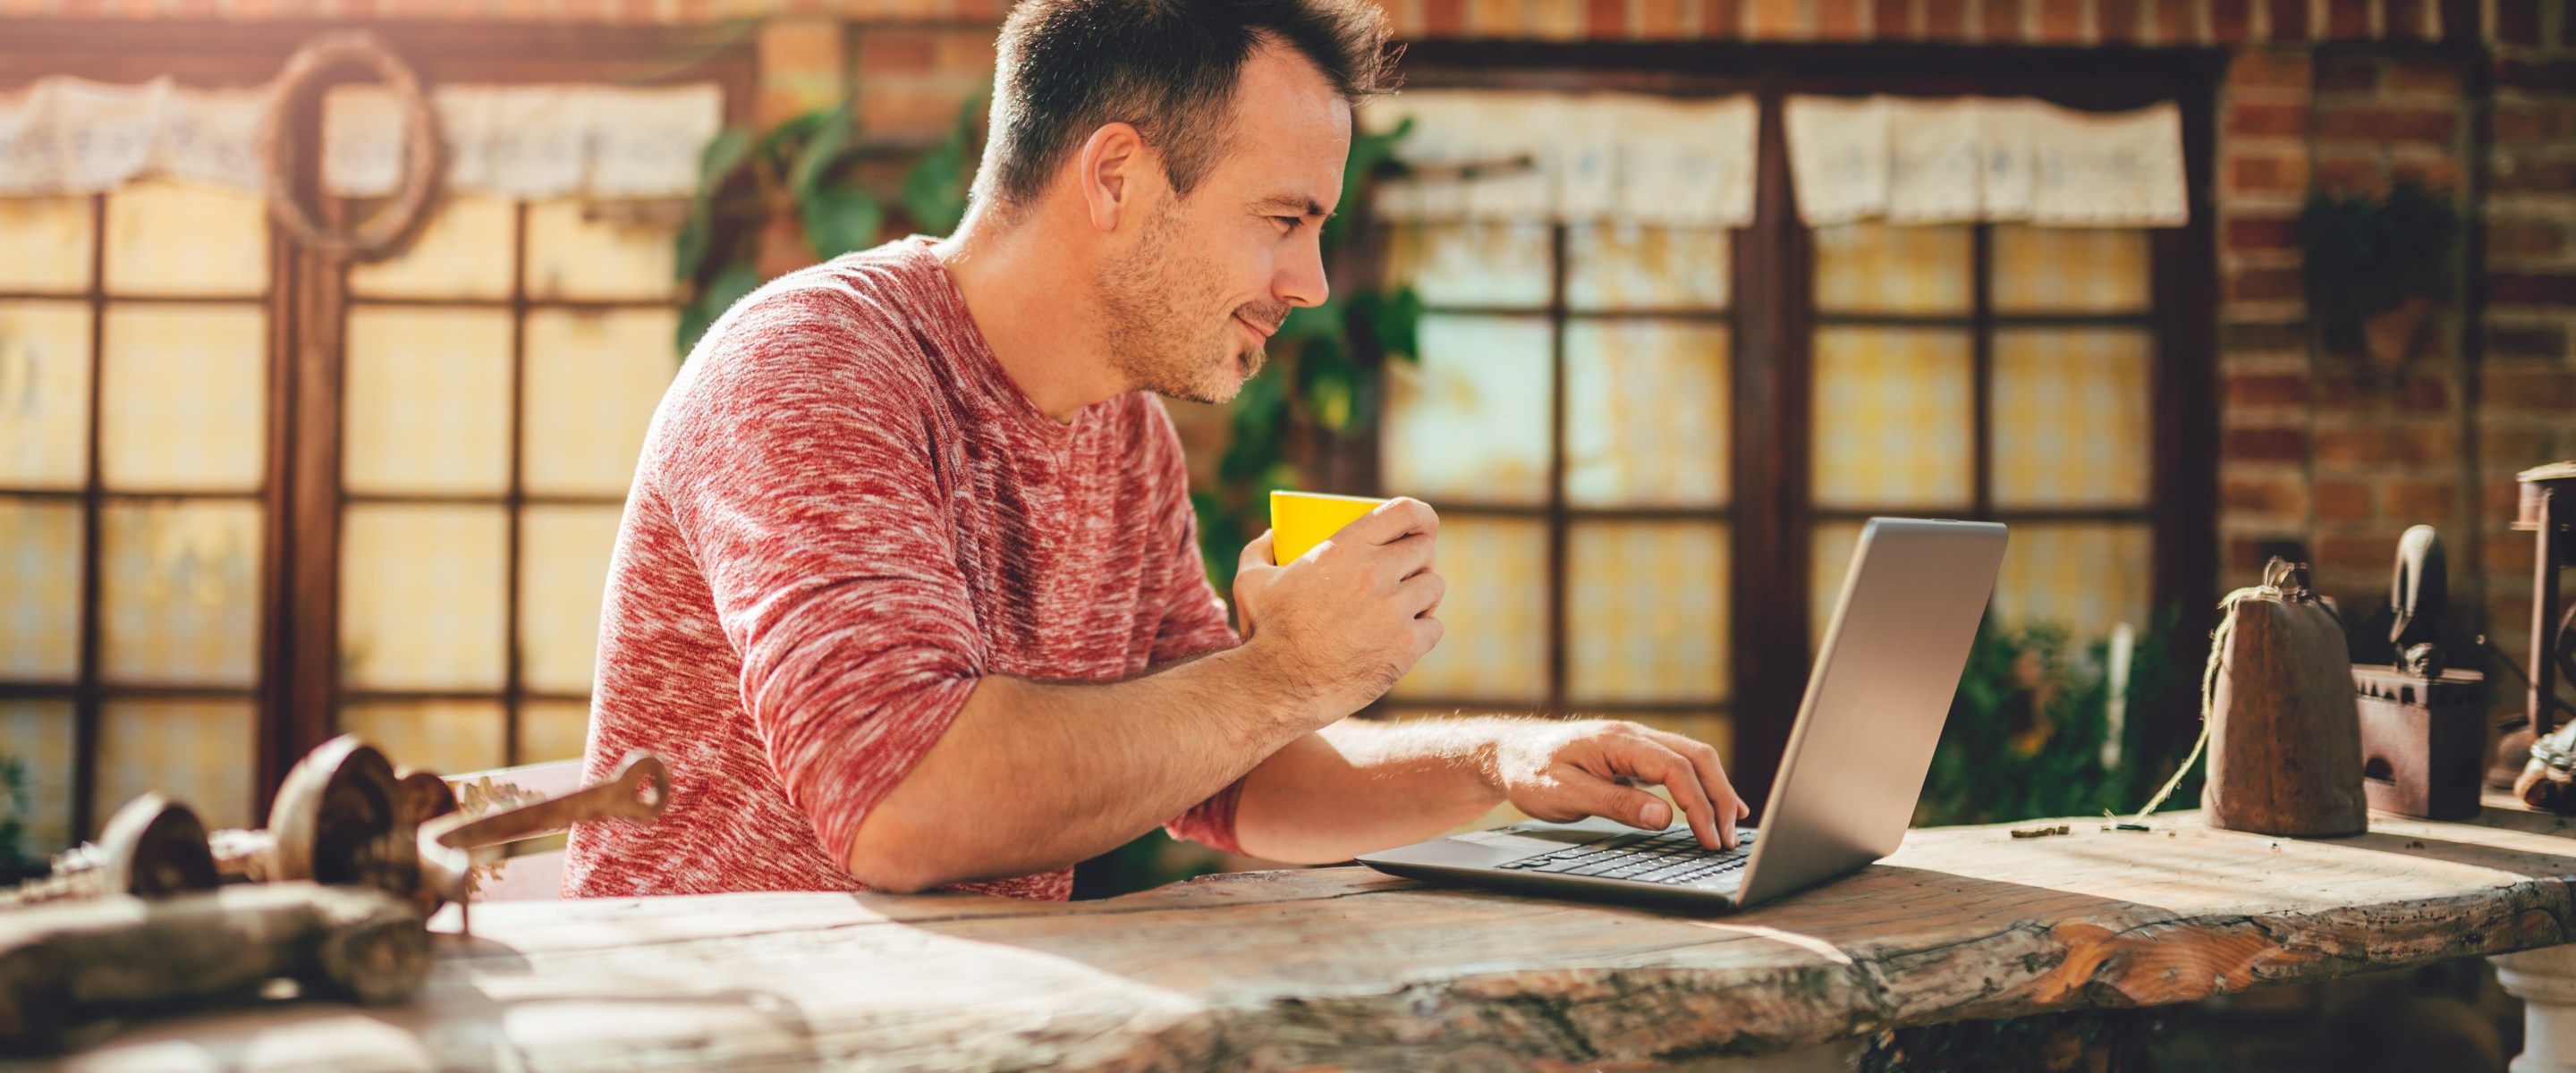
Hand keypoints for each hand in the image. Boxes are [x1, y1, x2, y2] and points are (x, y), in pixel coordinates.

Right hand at [1232, 498, 1445, 716]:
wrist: (1277, 686)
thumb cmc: (1265, 632)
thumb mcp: (1251, 580)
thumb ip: (1259, 550)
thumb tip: (1273, 535)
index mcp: (1347, 547)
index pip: (1405, 512)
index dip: (1420, 516)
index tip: (1420, 526)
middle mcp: (1376, 573)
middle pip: (1424, 550)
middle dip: (1419, 558)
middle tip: (1406, 572)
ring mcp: (1394, 611)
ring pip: (1434, 587)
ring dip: (1424, 594)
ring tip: (1409, 604)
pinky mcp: (1405, 647)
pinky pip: (1434, 627)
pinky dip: (1424, 631)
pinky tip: (1409, 635)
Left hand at [1489, 720, 1748, 848]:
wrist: (1506, 753)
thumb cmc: (1529, 772)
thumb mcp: (1566, 794)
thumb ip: (1615, 804)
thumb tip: (1664, 818)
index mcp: (1619, 741)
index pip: (1676, 768)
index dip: (1698, 805)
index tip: (1709, 839)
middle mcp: (1634, 736)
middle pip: (1696, 758)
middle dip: (1719, 798)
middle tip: (1729, 839)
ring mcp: (1636, 744)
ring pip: (1692, 760)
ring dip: (1715, 791)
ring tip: (1731, 827)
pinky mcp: (1633, 758)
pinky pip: (1678, 768)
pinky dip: (1700, 787)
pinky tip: (1713, 809)